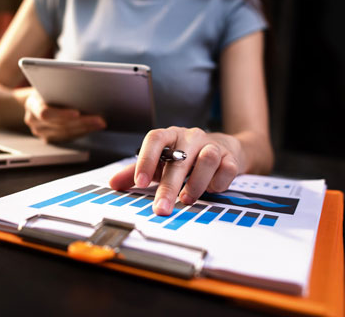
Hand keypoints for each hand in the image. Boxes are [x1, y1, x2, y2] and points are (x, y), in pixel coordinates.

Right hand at [24, 90, 105, 141]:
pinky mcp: (49, 139)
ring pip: (66, 134)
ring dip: (86, 128)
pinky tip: (93, 127)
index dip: (62, 114)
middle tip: (100, 119)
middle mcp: (33, 121)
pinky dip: (82, 132)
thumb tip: (85, 88)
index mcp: (32, 104)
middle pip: (60, 125)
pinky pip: (68, 138)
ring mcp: (40, 132)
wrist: (37, 98)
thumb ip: (61, 87)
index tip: (78, 113)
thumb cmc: (48, 87)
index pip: (45, 113)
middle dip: (82, 122)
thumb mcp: (50, 82)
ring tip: (100, 123)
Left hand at [109, 127, 245, 214]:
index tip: (138, 183)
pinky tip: (211, 190)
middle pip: (179, 158)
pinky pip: (227, 169)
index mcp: (170, 135)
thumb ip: (136, 171)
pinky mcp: (231, 158)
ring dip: (196, 183)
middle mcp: (191, 137)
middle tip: (161, 209)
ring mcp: (213, 146)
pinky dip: (218, 183)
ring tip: (187, 199)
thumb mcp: (160, 162)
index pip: (155, 139)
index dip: (146, 160)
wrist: (224, 148)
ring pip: (206, 159)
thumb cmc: (185, 157)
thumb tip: (112, 183)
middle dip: (169, 187)